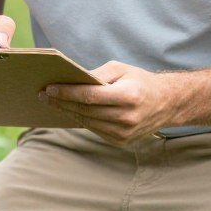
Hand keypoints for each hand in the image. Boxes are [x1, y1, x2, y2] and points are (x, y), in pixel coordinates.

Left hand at [39, 60, 176, 143]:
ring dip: (68, 112)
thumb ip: (97, 74)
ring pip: (87, 122)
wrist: (167, 103)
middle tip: (43, 95)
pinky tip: (70, 111)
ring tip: (52, 103)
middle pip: (85, 111)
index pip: (90, 96)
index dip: (67, 93)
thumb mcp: (121, 69)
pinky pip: (95, 129)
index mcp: (128, 96)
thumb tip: (72, 80)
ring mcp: (125, 133)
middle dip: (62, 102)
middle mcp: (127, 117)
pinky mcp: (122, 141)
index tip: (49, 88)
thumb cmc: (140, 81)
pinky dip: (81, 120)